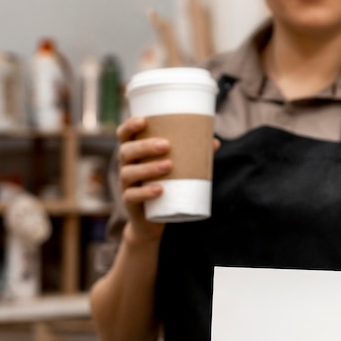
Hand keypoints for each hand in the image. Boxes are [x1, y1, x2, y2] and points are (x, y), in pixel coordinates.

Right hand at [116, 116, 220, 242]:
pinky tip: (160, 190)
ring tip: (169, 165)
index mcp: (133, 154)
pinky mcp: (130, 203)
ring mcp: (125, 185)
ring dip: (148, 168)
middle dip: (145, 146)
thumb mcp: (175, 170)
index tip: (143, 120)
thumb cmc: (164, 186)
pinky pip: (133, 196)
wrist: (152, 220)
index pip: (124, 135)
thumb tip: (216, 142)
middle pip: (126, 151)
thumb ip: (191, 156)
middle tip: (166, 145)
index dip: (129, 126)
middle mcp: (125, 167)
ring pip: (129, 173)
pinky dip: (146, 193)